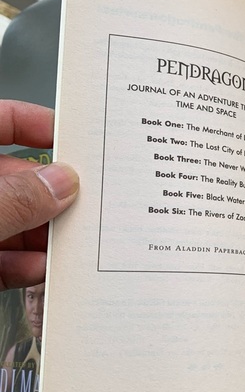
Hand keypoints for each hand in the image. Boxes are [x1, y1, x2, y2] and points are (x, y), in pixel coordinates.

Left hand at [0, 100, 78, 290]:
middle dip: (52, 195)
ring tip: (72, 243)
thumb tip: (62, 184)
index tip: (76, 138)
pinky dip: (22, 265)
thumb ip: (14, 199)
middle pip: (14, 179)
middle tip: (87, 204)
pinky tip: (41, 268)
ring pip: (13, 221)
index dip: (36, 123)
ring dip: (43, 235)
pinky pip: (1, 258)